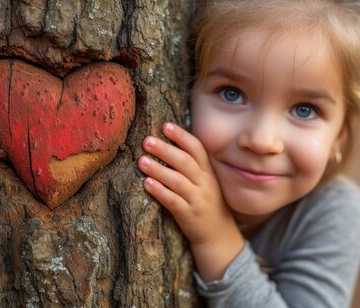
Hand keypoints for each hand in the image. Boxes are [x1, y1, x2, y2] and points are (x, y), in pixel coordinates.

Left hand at [138, 122, 243, 280]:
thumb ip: (190, 164)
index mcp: (208, 171)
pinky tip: (147, 183)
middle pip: (185, 162)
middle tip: (147, 141)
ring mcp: (198, 199)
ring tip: (141, 161)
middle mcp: (205, 183)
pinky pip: (173, 201)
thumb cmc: (205, 201)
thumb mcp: (204, 180)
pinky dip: (160, 191)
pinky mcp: (189, 215)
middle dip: (165, 150)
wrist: (217, 233)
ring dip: (158, 169)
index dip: (181, 136)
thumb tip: (165, 142)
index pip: (197, 148)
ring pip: (178, 181)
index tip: (165, 126)